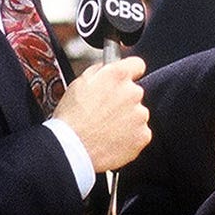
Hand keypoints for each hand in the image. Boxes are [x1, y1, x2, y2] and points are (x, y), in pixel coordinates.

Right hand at [53, 56, 149, 172]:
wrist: (72, 149)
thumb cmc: (71, 118)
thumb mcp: (79, 82)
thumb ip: (100, 70)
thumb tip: (108, 67)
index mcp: (118, 76)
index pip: (137, 64)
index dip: (129, 72)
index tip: (124, 79)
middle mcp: (133, 93)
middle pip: (135, 92)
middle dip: (123, 99)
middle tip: (105, 111)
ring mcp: (140, 115)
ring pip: (138, 114)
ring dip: (127, 119)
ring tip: (105, 128)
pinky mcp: (143, 136)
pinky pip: (140, 133)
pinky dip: (130, 137)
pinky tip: (112, 139)